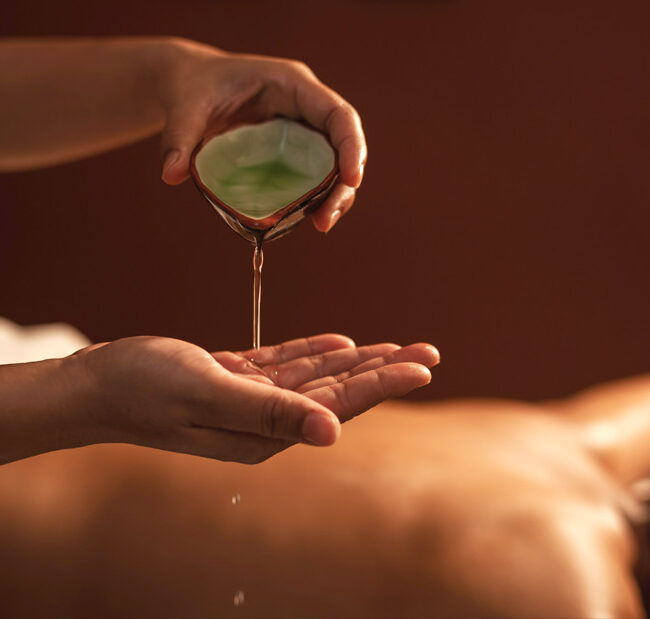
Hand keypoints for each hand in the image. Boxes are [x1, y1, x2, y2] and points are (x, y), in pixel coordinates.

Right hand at [75, 334, 437, 463]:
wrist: (97, 384)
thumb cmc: (144, 387)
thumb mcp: (208, 393)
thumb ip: (269, 413)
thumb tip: (332, 433)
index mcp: (264, 433)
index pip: (338, 405)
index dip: (384, 382)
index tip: (423, 365)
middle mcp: (264, 422)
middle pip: (338, 392)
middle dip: (384, 370)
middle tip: (428, 352)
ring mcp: (250, 401)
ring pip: (316, 377)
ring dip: (357, 361)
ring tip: (396, 347)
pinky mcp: (235, 380)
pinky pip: (285, 366)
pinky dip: (313, 353)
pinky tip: (339, 346)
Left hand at [157, 39, 366, 231]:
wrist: (190, 86)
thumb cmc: (193, 87)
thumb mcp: (185, 106)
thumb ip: (180, 137)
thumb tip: (171, 175)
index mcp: (292, 84)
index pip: (338, 114)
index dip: (351, 146)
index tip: (351, 179)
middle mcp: (306, 107)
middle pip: (343, 145)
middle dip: (343, 184)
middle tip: (325, 221)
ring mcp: (303, 129)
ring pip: (335, 164)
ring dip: (335, 196)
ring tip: (320, 225)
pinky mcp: (294, 149)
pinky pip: (317, 174)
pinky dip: (318, 196)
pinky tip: (307, 217)